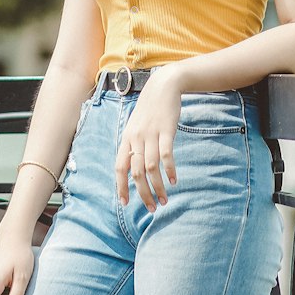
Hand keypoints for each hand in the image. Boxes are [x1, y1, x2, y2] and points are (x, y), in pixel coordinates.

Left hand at [114, 69, 183, 211]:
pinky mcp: (166, 131)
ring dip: (158, 187)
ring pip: (151, 167)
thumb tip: (133, 170)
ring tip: (164, 200)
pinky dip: (169, 170)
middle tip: (152, 208)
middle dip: (143, 193)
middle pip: (136, 172)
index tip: (125, 203)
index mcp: (127, 139)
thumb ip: (133, 146)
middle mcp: (136, 139)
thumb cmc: (149, 111)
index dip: (121, 186)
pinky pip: (166, 155)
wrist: (162, 87)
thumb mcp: (136, 127)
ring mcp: (151, 135)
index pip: (120, 168)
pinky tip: (174, 181)